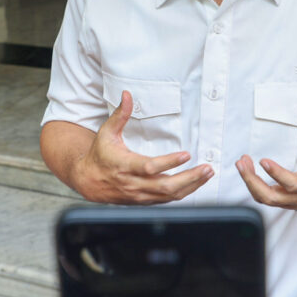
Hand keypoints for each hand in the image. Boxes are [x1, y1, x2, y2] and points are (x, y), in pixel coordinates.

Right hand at [73, 91, 212, 203]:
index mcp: (124, 165)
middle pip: (165, 185)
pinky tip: (195, 184)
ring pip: (170, 196)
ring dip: (192, 186)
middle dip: (189, 178)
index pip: (149, 167)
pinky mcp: (145, 201)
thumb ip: (120, 115)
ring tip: (207, 174)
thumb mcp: (107, 133)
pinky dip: (184, 193)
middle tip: (206, 168)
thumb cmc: (100, 155)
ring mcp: (140, 195)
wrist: (89, 181)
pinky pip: (167, 200)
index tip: (186, 155)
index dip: (169, 162)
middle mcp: (133, 183)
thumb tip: (127, 95)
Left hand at [235, 105, 296, 216]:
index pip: (293, 183)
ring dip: (250, 183)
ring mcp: (295, 202)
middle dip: (252, 182)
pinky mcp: (290, 203)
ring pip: (267, 200)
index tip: (263, 161)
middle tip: (242, 163)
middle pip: (272, 197)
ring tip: (242, 164)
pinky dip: (256, 187)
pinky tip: (250, 173)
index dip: (277, 174)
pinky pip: (269, 199)